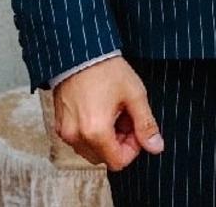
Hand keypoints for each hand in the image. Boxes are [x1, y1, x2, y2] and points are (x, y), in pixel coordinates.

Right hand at [53, 55, 163, 171]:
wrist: (81, 52)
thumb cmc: (106, 69)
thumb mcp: (134, 94)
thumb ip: (146, 124)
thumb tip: (156, 146)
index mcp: (96, 131)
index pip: (118, 162)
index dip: (132, 148)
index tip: (135, 127)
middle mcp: (76, 136)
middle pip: (104, 158)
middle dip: (118, 142)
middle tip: (125, 116)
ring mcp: (65, 131)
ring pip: (90, 150)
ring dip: (104, 139)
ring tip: (112, 111)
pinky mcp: (59, 124)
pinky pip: (78, 140)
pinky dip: (90, 132)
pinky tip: (98, 110)